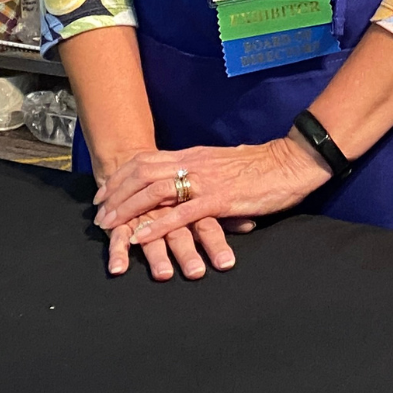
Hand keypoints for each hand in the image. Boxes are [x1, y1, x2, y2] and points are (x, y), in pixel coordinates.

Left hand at [93, 135, 329, 280]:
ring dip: (129, 209)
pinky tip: (142, 237)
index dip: (121, 177)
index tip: (104, 193)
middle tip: (99, 215)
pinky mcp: (220, 199)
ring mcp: (206, 181)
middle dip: (116, 194)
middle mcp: (194, 163)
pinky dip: (157, 225)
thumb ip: (202, 172)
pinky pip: (182, 213)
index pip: (147, 160)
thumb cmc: (262, 165)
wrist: (293, 162)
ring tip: (111, 227)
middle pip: (143, 173)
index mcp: (194, 154)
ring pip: (155, 191)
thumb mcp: (224, 164)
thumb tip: (184, 182)